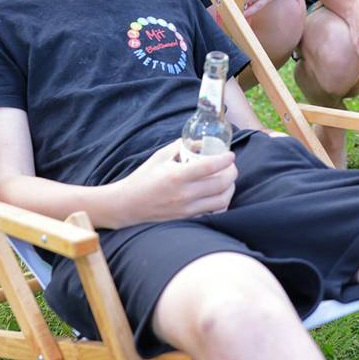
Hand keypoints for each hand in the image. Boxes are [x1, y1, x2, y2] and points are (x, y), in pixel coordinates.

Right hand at [113, 139, 236, 227]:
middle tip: (231, 166)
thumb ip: (181, 146)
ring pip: (221, 201)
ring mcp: (186, 210)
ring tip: (228, 180)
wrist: (126, 205)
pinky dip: (221, 204)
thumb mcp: (160, 156)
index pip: (210, 166)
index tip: (230, 155)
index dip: (225, 159)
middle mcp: (184, 194)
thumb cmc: (143, 178)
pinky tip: (219, 195)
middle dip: (232, 173)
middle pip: (221, 184)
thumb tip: (201, 140)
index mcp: (177, 176)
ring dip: (230, 189)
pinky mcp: (186, 219)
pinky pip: (212, 213)